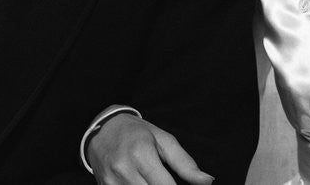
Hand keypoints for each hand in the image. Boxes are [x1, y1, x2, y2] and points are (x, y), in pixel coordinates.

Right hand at [87, 113, 212, 184]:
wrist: (101, 129)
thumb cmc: (136, 133)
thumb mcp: (163, 140)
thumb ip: (185, 163)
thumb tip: (207, 181)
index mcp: (142, 154)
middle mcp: (124, 170)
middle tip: (168, 181)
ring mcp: (112, 182)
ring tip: (154, 180)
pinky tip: (143, 182)